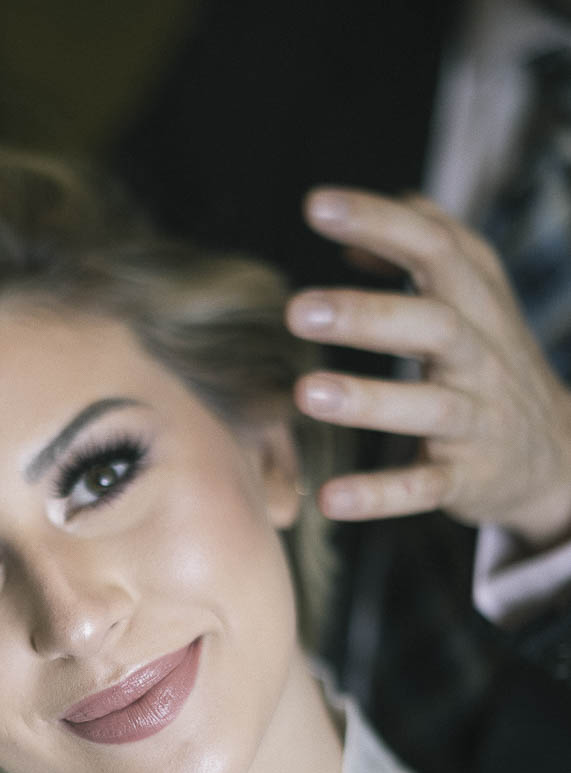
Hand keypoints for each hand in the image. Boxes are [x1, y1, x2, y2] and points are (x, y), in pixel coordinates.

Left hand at [286, 188, 570, 547]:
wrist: (556, 454)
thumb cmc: (491, 363)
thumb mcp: (474, 300)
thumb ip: (426, 253)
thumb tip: (353, 231)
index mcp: (476, 304)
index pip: (434, 247)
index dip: (379, 222)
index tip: (315, 205)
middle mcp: (480, 356)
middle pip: (433, 324)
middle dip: (368, 315)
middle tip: (296, 310)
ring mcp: (476, 419)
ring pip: (429, 407)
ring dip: (369, 401)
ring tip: (305, 393)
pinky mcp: (468, 477)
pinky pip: (424, 487)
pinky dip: (380, 495)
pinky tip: (331, 499)